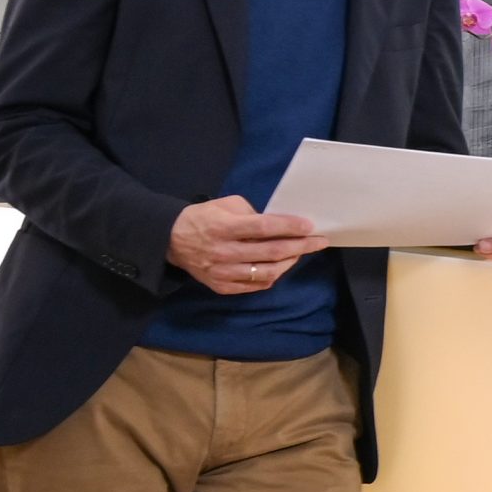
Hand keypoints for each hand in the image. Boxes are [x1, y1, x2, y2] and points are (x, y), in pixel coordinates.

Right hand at [167, 196, 326, 294]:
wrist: (172, 240)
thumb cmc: (204, 217)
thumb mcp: (225, 204)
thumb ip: (251, 213)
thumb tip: (277, 224)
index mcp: (224, 227)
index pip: (264, 227)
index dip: (290, 227)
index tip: (309, 226)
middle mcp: (225, 252)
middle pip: (271, 252)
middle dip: (300, 246)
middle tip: (318, 242)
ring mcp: (224, 273)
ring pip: (267, 272)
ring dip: (289, 262)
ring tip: (300, 253)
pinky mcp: (222, 287)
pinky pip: (256, 285)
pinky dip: (272, 276)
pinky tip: (280, 266)